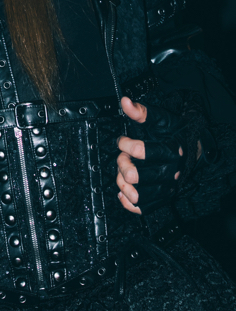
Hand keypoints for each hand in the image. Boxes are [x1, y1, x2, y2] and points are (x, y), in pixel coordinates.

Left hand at [116, 96, 183, 214]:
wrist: (189, 148)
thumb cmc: (171, 134)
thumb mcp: (158, 119)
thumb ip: (140, 112)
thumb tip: (125, 101)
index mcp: (170, 151)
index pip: (141, 152)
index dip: (125, 144)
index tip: (123, 140)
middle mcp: (170, 173)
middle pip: (135, 176)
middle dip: (122, 164)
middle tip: (123, 158)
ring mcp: (166, 188)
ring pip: (137, 195)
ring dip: (122, 183)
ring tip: (122, 173)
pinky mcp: (161, 199)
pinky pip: (142, 208)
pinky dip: (127, 201)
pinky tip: (123, 190)